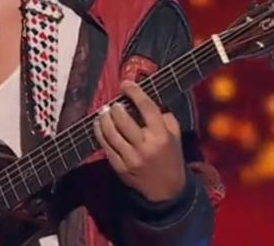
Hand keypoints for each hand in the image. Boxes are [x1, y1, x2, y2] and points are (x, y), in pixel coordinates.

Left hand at [93, 80, 186, 202]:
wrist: (167, 190)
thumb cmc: (171, 157)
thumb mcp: (175, 136)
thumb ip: (164, 117)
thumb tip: (145, 99)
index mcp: (161, 135)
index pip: (147, 108)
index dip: (135, 92)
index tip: (126, 83)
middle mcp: (145, 146)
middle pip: (124, 120)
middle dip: (115, 108)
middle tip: (113, 103)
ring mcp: (131, 158)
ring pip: (111, 133)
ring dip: (104, 119)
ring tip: (103, 112)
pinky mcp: (120, 168)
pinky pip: (106, 147)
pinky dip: (100, 133)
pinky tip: (98, 126)